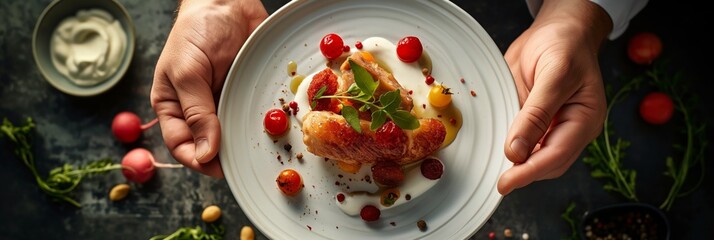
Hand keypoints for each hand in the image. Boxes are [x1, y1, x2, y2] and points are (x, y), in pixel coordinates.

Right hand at [150, 0, 266, 177]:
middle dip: (227, 154)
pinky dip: (263, 121)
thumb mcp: (187, 71)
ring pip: (233, 133)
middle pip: (210, 144)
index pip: (181, 145)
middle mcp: (198, 108)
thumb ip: (196, 112)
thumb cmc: (197, 31)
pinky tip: (274, 124)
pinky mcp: (244, 92)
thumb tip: (205, 154)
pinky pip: (252, 113)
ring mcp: (223, 101)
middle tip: (247, 160)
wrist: (227, 2)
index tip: (219, 168)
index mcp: (173, 106)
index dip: (198, 160)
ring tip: (262, 145)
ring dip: (246, 140)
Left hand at [498, 0, 611, 193]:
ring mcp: (553, 126)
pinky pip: (524, 142)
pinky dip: (510, 149)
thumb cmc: (565, 45)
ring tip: (494, 170)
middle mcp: (571, 128)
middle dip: (523, 174)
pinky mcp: (537, 121)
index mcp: (585, 119)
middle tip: (496, 181)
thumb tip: (517, 150)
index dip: (530, 172)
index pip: (556, 155)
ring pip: (535, 158)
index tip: (506, 184)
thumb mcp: (555, 74)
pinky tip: (496, 150)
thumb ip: (536, 113)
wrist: (558, 30)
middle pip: (547, 164)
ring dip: (516, 165)